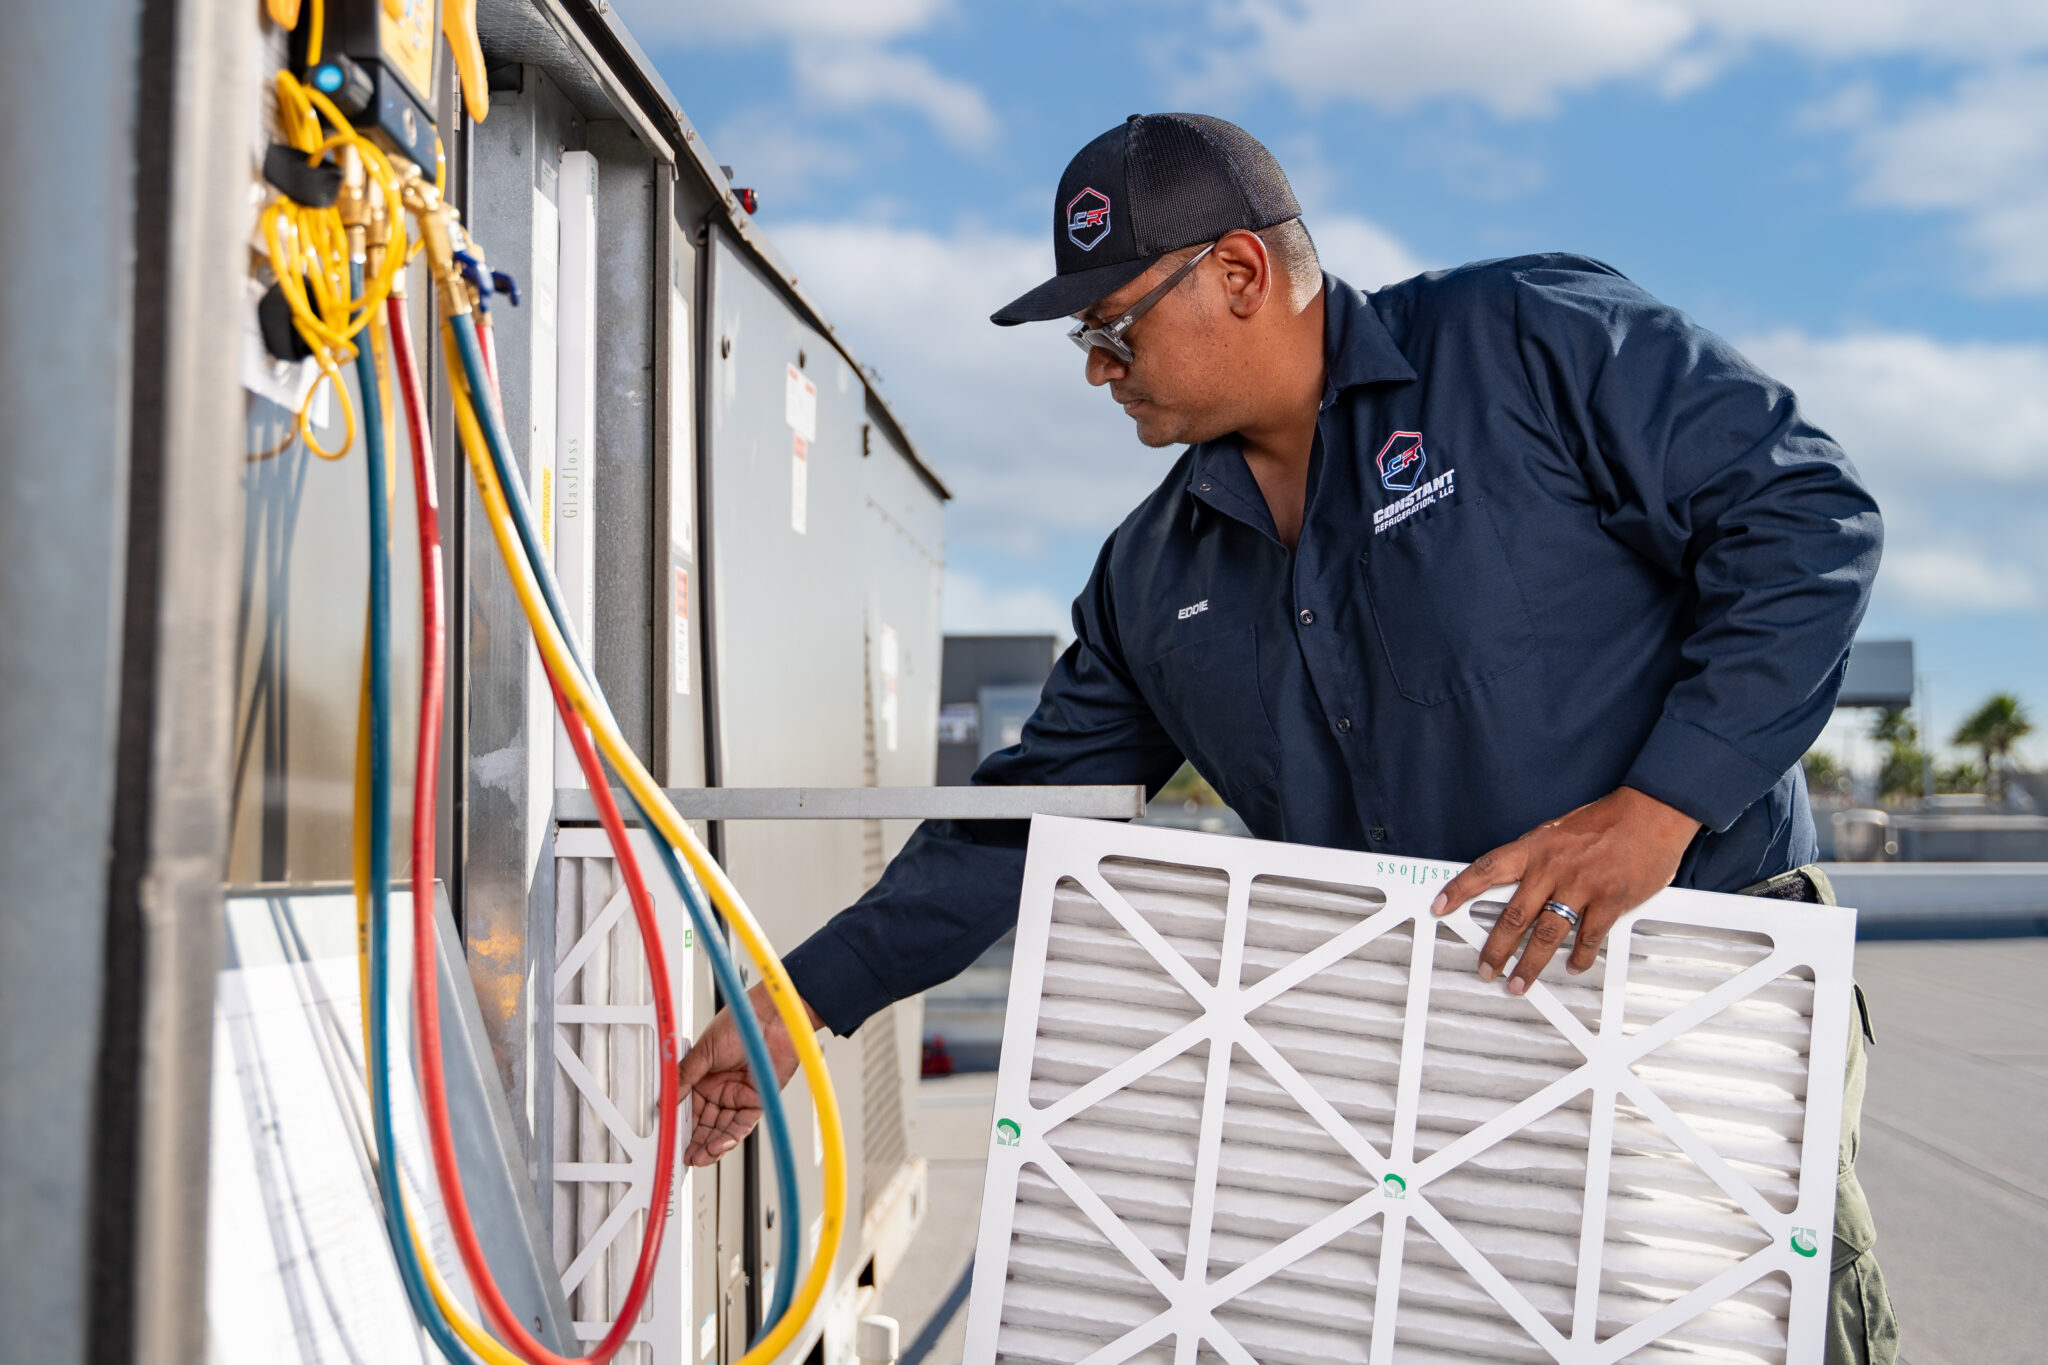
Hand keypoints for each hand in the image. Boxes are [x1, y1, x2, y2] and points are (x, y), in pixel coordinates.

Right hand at [677, 981, 819, 1165]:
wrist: (773, 1018)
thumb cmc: (740, 1023)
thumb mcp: (705, 1050)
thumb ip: (685, 1076)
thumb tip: (665, 1098)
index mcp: (703, 1076)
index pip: (688, 1107)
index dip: (679, 1124)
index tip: (670, 1139)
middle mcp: (720, 1088)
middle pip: (704, 1122)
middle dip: (694, 1141)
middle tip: (682, 1156)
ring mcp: (738, 1095)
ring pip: (722, 1128)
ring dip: (710, 1145)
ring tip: (698, 1158)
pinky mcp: (757, 1100)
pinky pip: (742, 1125)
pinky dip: (730, 1137)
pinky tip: (718, 1146)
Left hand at [1430, 786, 1699, 995]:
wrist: (1650, 814)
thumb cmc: (1605, 821)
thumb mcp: (1557, 832)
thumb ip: (1536, 859)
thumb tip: (1515, 885)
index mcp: (1535, 848)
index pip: (1486, 869)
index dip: (1459, 889)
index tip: (1439, 906)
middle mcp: (1553, 868)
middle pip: (1514, 916)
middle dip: (1496, 948)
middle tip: (1486, 969)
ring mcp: (1582, 886)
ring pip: (1546, 934)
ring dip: (1530, 964)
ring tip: (1518, 982)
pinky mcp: (1610, 901)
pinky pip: (1587, 937)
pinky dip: (1579, 957)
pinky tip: (1572, 965)